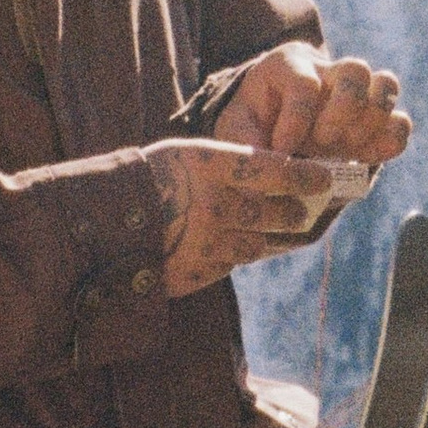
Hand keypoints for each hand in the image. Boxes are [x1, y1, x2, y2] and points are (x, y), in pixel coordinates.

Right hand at [145, 141, 342, 295]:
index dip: (308, 177)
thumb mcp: (186, 156)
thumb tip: (278, 167)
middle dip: (295, 212)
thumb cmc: (149, 180)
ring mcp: (211, 242)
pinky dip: (240, 253)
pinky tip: (232, 243)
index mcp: (213, 166)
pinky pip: (237, 262)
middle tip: (298, 209)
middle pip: (281, 213)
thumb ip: (230, 163)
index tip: (325, 179)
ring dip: (272, 236)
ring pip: (263, 242)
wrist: (102, 227)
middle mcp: (217, 204)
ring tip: (271, 228)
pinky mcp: (202, 271)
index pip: (279, 171)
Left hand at [215, 42, 411, 171]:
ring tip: (347, 148)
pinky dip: (389, 143)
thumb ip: (248, 149)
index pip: (305, 83)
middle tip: (322, 141)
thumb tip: (270, 175)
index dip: (296, 120)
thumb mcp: (235, 134)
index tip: (281, 151)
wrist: (264, 134)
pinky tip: (363, 160)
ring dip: (370, 123)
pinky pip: (400, 123)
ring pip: (386, 85)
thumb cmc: (247, 129)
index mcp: (289, 65)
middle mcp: (328, 70)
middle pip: (356, 70)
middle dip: (343, 110)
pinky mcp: (374, 122)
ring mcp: (357, 94)